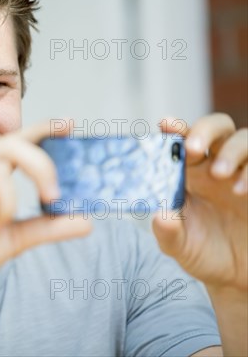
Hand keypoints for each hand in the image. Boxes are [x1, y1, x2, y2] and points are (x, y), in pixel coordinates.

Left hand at [154, 113, 246, 291]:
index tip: (166, 124)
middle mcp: (218, 165)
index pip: (181, 140)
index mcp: (189, 172)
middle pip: (217, 127)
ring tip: (220, 174)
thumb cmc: (203, 252)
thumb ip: (168, 232)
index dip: (174, 128)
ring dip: (232, 150)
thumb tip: (159, 216)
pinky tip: (243, 190)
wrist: (238, 274)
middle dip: (204, 130)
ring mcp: (245, 173)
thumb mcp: (179, 246)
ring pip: (245, 139)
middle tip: (192, 149)